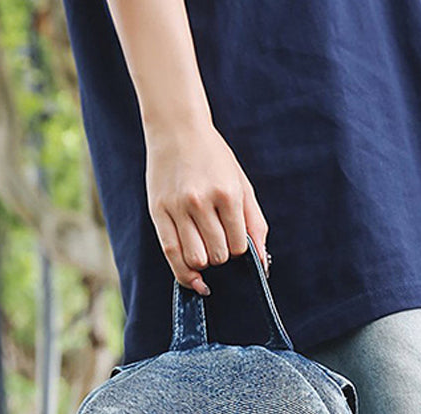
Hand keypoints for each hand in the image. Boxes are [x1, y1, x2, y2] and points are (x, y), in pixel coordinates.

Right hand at [146, 118, 268, 295]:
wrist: (176, 128)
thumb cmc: (213, 158)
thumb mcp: (241, 184)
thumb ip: (254, 223)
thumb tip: (262, 262)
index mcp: (226, 193)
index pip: (238, 246)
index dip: (239, 251)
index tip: (233, 240)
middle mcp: (201, 201)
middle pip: (217, 255)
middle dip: (222, 256)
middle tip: (217, 239)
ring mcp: (177, 207)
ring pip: (196, 259)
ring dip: (204, 262)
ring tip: (204, 247)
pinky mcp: (158, 211)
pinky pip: (171, 253)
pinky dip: (184, 273)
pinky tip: (194, 278)